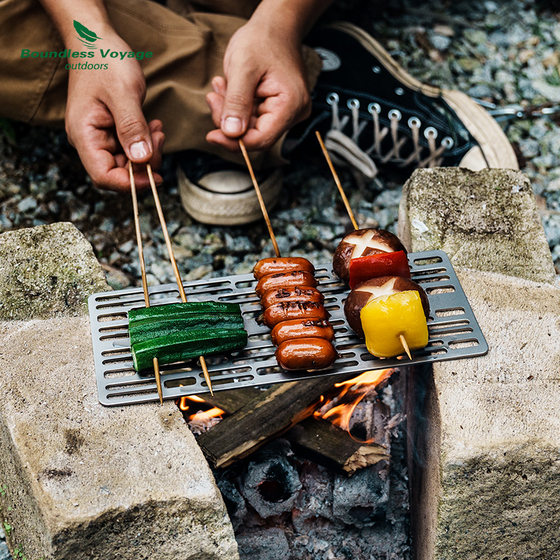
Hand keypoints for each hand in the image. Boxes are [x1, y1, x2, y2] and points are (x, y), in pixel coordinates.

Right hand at [65, 32, 163, 190]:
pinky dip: (147, 142)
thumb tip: (141, 160)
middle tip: (160, 138)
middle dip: (145, 164)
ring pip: (129, 163)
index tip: (155, 177)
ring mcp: (101, 138)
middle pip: (119, 173)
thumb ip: (131, 127)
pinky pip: (132, 148)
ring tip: (158, 129)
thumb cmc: (104, 60)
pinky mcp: (113, 132)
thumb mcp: (123, 93)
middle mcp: (90, 141)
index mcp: (84, 135)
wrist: (96, 41)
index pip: (104, 176)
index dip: (130, 184)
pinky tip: (154, 126)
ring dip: (149, 151)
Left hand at [205, 19, 310, 151]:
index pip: (261, 139)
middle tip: (214, 97)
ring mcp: (287, 113)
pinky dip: (236, 107)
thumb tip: (231, 133)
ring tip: (221, 86)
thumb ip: (237, 102)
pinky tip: (229, 88)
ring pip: (251, 128)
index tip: (212, 135)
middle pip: (255, 135)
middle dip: (229, 122)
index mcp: (290, 105)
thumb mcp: (243, 68)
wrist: (274, 27)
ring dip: (230, 111)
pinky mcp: (278, 109)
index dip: (234, 142)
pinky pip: (253, 118)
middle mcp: (293, 113)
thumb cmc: (263, 41)